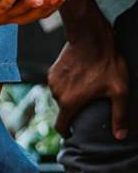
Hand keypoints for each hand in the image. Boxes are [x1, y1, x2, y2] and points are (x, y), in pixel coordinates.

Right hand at [48, 24, 128, 139]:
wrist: (90, 36)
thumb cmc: (106, 63)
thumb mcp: (119, 90)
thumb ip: (119, 115)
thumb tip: (120, 136)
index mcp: (69, 102)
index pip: (60, 126)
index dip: (67, 132)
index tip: (73, 133)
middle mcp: (56, 93)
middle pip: (63, 109)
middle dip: (73, 110)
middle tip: (89, 105)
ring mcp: (53, 80)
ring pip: (60, 96)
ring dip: (70, 97)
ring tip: (85, 90)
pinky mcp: (52, 70)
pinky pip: (58, 84)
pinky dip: (67, 85)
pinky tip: (80, 79)